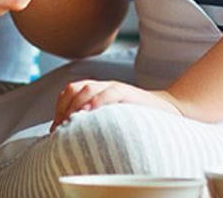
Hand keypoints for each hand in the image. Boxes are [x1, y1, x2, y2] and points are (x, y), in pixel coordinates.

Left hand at [52, 80, 182, 129]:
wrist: (167, 110)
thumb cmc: (137, 118)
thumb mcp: (112, 116)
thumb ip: (96, 119)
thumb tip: (73, 136)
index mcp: (97, 91)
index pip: (70, 91)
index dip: (60, 107)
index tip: (55, 128)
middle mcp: (104, 86)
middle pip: (74, 89)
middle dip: (63, 109)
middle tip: (59, 129)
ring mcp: (115, 88)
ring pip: (87, 89)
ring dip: (75, 106)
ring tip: (68, 123)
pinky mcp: (128, 93)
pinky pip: (109, 92)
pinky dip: (96, 101)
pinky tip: (87, 113)